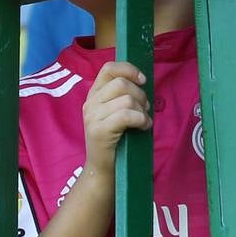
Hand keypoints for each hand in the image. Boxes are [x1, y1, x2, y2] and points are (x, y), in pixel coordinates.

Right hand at [81, 61, 151, 175]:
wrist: (102, 168)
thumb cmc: (115, 139)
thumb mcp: (115, 112)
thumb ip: (122, 95)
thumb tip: (142, 81)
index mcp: (94, 94)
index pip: (108, 68)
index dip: (128, 69)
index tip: (142, 80)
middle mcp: (90, 103)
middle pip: (121, 83)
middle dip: (140, 95)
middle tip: (144, 109)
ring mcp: (92, 117)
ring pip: (126, 99)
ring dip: (142, 110)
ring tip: (143, 121)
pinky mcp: (99, 131)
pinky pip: (126, 115)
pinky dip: (140, 119)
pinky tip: (143, 127)